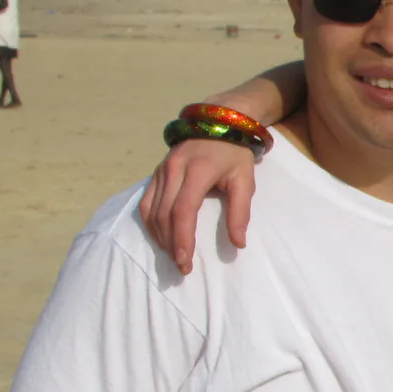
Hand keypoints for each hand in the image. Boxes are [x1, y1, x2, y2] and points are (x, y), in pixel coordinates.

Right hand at [138, 139, 257, 274]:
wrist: (217, 123)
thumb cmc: (235, 155)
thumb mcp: (245, 180)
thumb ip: (241, 212)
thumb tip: (238, 244)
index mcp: (198, 170)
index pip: (183, 210)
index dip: (182, 238)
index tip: (185, 262)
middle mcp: (174, 169)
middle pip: (164, 214)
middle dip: (171, 244)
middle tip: (181, 268)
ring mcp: (161, 170)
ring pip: (151, 210)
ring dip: (159, 237)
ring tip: (173, 257)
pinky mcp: (156, 172)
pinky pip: (146, 202)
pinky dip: (150, 223)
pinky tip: (160, 238)